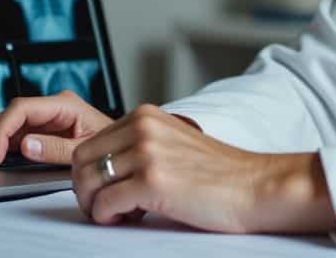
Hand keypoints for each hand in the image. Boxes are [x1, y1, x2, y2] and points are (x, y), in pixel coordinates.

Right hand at [0, 90, 112, 167]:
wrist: (122, 149)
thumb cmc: (110, 146)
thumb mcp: (86, 149)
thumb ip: (56, 149)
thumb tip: (26, 145)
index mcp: (64, 104)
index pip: (21, 108)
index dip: (2, 130)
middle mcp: (51, 107)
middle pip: (8, 114)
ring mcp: (44, 117)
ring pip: (5, 122)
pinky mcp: (39, 129)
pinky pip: (11, 133)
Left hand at [72, 104, 335, 233]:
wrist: (255, 186)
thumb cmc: (218, 174)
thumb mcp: (172, 143)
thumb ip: (139, 145)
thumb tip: (102, 167)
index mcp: (145, 116)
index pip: (88, 142)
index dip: (89, 174)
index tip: (104, 191)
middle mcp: (143, 128)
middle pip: (80, 161)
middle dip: (85, 190)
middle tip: (106, 207)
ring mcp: (147, 153)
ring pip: (88, 183)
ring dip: (96, 206)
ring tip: (121, 213)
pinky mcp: (153, 181)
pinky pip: (105, 204)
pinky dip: (109, 217)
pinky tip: (131, 218)